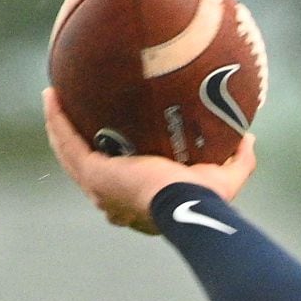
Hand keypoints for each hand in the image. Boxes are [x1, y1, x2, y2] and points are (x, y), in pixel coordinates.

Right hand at [42, 87, 254, 234]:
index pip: (117, 179)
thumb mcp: (226, 177)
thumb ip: (239, 160)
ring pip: (69, 153)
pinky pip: (67, 142)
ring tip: (55, 97)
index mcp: (138, 200)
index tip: (107, 133)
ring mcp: (98, 188)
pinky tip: (52, 96)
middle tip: (71, 107)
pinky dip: (58, 120)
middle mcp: (113, 198)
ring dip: (60, 124)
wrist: (188, 203)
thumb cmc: (205, 199)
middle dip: (75, 136)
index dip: (108, 158)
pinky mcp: (92, 175)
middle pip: (85, 163)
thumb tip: (248, 138)